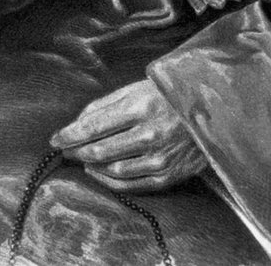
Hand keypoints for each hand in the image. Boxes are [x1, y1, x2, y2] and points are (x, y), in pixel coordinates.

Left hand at [52, 79, 206, 192]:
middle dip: (76, 150)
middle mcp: (149, 134)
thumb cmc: (171, 95)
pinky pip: (129, 184)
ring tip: (81, 157)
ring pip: (111, 169)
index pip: (94, 126)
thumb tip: (78, 122)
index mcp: (141, 106)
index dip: (70, 134)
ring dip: (90, 165)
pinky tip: (99, 171)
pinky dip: (108, 179)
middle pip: (99, 149)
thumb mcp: (140, 87)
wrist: (214, 111)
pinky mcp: (167, 176)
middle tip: (65, 148)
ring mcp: (159, 158)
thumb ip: (107, 103)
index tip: (55, 138)